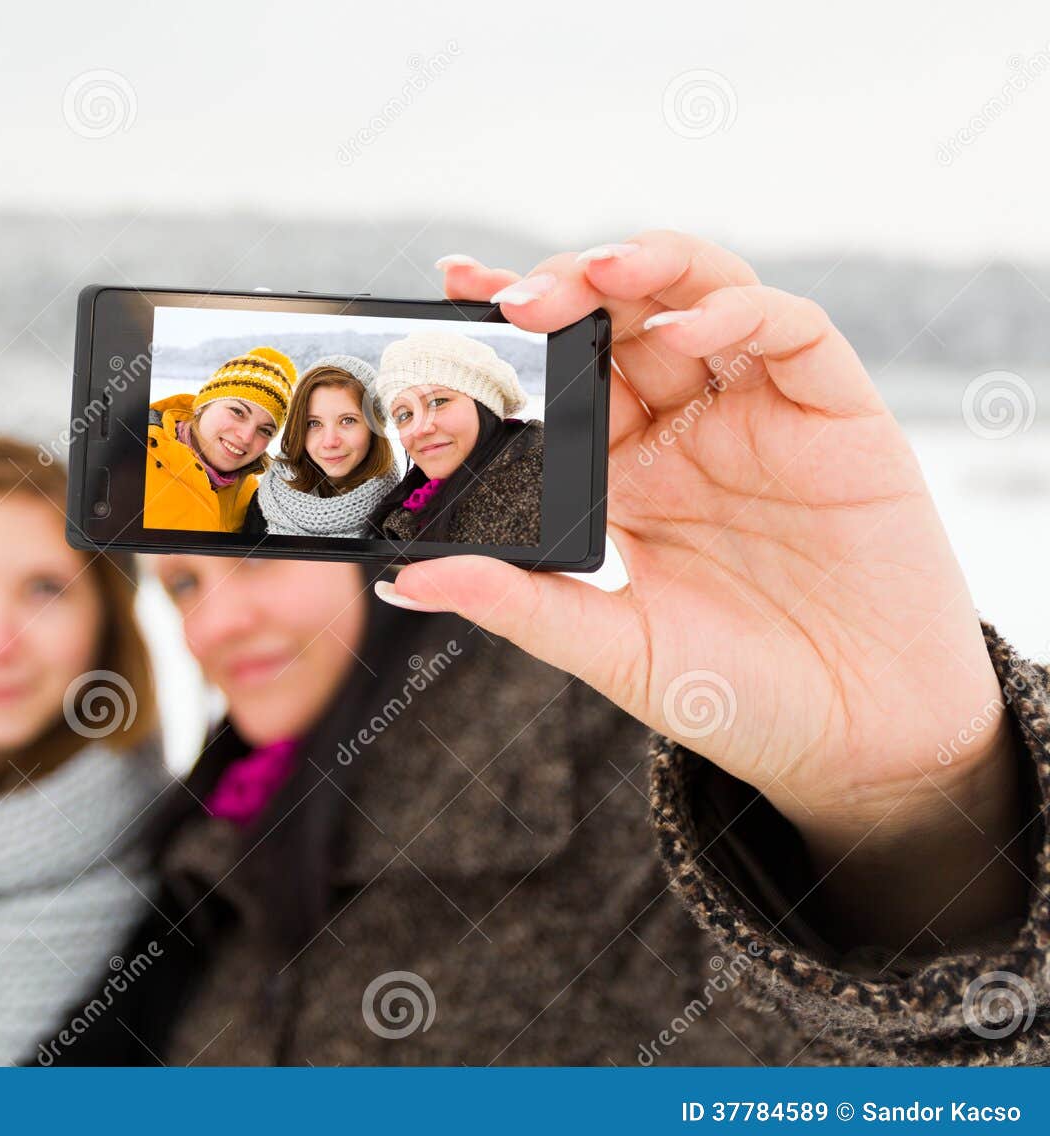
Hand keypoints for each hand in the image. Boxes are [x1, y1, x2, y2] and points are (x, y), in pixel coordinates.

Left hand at [382, 232, 1027, 946]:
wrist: (857, 742)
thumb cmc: (735, 694)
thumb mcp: (612, 649)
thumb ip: (519, 604)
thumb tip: (404, 579)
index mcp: (626, 471)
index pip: (562, 372)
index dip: (513, 324)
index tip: (454, 289)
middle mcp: (688, 428)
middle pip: (625, 315)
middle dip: (568, 284)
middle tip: (514, 295)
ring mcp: (761, 415)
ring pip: (705, 293)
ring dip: (648, 267)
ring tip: (595, 273)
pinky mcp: (837, 414)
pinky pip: (792, 330)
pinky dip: (738, 311)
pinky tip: (686, 331)